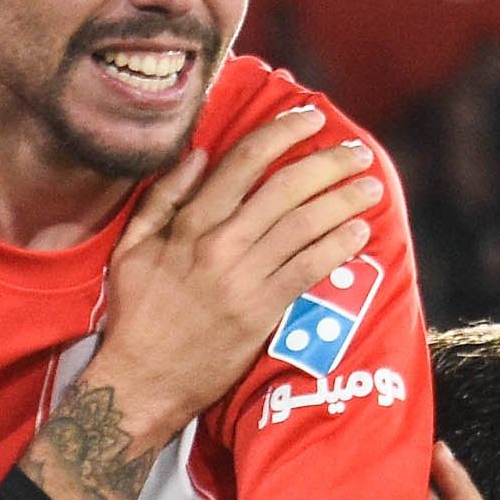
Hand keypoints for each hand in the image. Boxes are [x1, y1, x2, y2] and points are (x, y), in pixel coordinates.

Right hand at [86, 107, 384, 436]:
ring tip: (369, 187)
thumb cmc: (135, 314)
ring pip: (304, 226)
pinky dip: (337, 247)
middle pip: (286, 188)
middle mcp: (221, 245)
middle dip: (327, 163)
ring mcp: (244, 279)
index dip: (282, 132)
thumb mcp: (131, 248)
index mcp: (189, 224)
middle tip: (356, 152)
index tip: (308, 118)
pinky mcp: (262, 313)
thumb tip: (199, 155)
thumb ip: (163, 197)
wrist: (142, 381)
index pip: (244, 162)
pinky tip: (359, 233)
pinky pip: (308, 270)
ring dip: (343, 202)